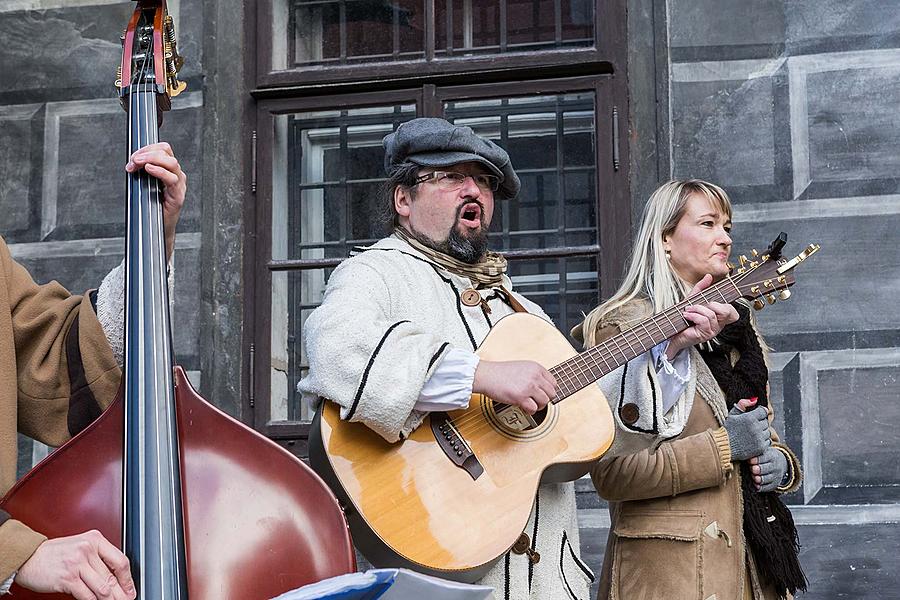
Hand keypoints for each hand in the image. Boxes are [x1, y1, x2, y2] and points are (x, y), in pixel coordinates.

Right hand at [16, 530, 135, 599]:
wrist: (29, 557)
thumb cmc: (54, 553)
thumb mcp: (81, 546)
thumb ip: (98, 557)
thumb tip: (116, 575)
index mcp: (95, 539)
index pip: (120, 560)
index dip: (128, 578)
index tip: (131, 588)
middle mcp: (87, 550)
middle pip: (112, 577)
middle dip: (121, 592)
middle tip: (126, 599)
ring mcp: (77, 564)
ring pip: (102, 588)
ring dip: (110, 599)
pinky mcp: (68, 579)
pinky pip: (87, 595)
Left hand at [126, 142, 186, 261]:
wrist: (157, 228)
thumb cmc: (152, 207)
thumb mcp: (145, 184)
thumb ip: (142, 171)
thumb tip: (133, 161)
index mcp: (170, 170)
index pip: (163, 149)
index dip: (148, 147)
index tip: (134, 156)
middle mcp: (176, 175)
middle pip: (166, 152)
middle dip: (146, 152)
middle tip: (133, 160)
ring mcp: (179, 185)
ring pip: (171, 162)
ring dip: (151, 159)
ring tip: (138, 164)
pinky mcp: (178, 196)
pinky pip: (172, 179)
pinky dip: (159, 171)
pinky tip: (149, 169)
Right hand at [472, 360, 556, 414]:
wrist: (487, 375)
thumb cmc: (500, 372)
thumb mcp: (522, 367)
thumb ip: (534, 375)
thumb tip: (544, 388)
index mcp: (536, 367)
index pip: (553, 382)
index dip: (548, 390)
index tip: (542, 394)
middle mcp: (535, 376)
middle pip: (552, 393)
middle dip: (544, 399)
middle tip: (535, 401)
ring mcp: (529, 387)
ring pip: (545, 402)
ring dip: (537, 406)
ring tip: (529, 404)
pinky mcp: (521, 397)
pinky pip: (533, 409)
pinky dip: (529, 411)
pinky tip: (523, 407)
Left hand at [666, 274, 738, 357]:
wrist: (673, 333)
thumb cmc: (683, 319)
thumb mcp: (692, 300)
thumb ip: (701, 288)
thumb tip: (709, 276)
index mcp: (719, 317)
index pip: (732, 311)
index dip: (727, 304)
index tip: (713, 299)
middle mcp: (718, 325)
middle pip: (726, 311)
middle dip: (711, 304)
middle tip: (697, 305)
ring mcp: (713, 331)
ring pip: (711, 314)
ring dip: (697, 309)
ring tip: (688, 310)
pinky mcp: (705, 334)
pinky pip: (703, 320)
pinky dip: (693, 315)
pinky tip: (686, 316)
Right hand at [723, 404, 769, 460]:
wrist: (723, 447)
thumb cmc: (727, 430)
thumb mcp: (732, 414)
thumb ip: (743, 404)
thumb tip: (755, 399)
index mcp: (749, 418)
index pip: (763, 411)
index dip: (759, 413)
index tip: (755, 416)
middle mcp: (756, 428)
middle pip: (766, 422)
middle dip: (760, 423)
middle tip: (751, 427)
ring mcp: (759, 439)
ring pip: (768, 432)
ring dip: (762, 432)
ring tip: (751, 434)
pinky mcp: (761, 448)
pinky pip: (768, 441)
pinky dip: (763, 441)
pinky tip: (754, 441)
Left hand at [750, 446, 787, 491]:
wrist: (779, 464)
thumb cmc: (764, 457)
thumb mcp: (762, 452)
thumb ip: (754, 453)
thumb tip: (742, 454)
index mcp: (771, 456)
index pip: (764, 458)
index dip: (757, 460)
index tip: (750, 461)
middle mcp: (775, 466)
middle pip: (766, 469)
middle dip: (758, 469)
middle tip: (752, 469)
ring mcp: (776, 476)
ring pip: (767, 479)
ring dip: (759, 479)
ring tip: (754, 478)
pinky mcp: (774, 485)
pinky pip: (767, 487)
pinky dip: (761, 487)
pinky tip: (756, 485)